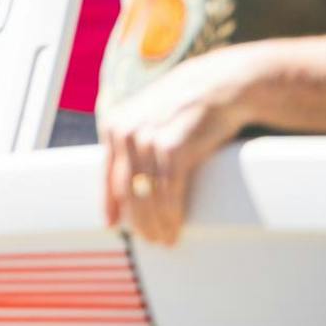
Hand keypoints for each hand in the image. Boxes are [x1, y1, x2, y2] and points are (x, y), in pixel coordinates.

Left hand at [100, 47, 254, 245]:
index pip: (107, 174)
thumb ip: (134, 140)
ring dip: (155, 222)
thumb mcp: (148, 117)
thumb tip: (130, 177)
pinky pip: (168, 192)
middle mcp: (124, 133)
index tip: (111, 225)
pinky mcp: (173, 148)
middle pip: (126, 189)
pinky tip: (175, 227)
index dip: (109, 203)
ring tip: (164, 239)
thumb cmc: (185, 105)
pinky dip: (171, 214)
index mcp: (114, 126)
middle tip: (148, 240)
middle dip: (136, 220)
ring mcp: (147, 140)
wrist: (218, 85)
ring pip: (146, 195)